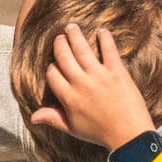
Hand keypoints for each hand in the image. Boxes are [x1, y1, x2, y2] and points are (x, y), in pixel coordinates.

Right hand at [30, 22, 154, 148]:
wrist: (129, 135)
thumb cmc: (100, 133)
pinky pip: (109, 50)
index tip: (55, 64)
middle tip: (60, 37)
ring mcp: (99, 76)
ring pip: (81, 49)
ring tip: (71, 27)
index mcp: (68, 97)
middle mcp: (80, 83)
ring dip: (74, 35)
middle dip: (59, 44)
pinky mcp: (117, 72)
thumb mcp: (73, 128)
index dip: (52, 67)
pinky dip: (105, 38)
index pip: (52, 74)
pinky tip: (102, 31)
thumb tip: (33, 116)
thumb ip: (53, 118)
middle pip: (63, 56)